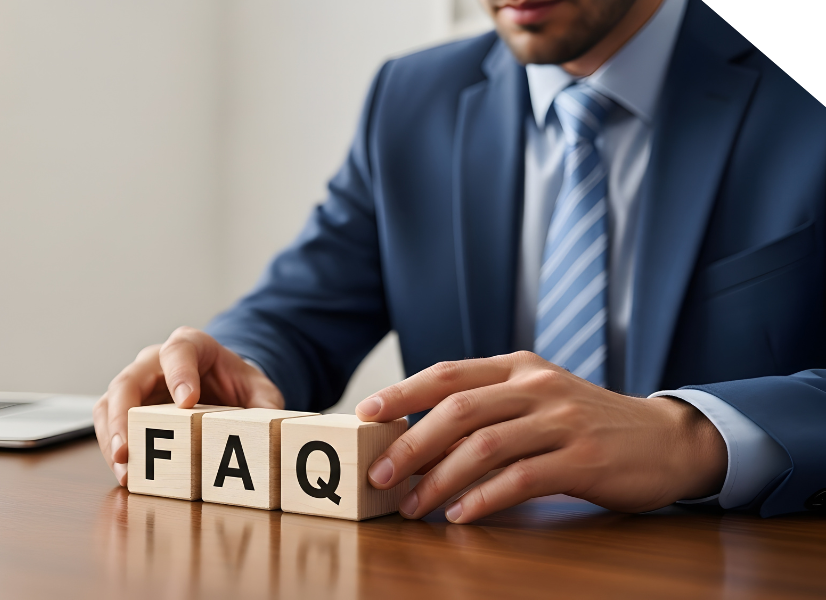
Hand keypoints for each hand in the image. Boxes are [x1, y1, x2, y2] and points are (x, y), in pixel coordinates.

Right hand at [93, 327, 283, 485]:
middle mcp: (155, 362)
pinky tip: (125, 473)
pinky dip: (113, 449)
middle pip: (129, 380)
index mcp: (192, 346)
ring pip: (110, 403)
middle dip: (126, 415)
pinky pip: (109, 424)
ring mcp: (138, 385)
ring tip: (124, 469)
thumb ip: (265, 406)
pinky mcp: (128, 409)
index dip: (180, 374)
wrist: (223, 388)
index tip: (186, 401)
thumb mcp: (259, 390)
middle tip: (128, 447)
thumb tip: (269, 430)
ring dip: (113, 437)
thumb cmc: (235, 384)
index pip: (179, 351)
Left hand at [358, 351, 726, 522]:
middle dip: (410, 445)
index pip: (447, 375)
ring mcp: (562, 421)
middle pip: (458, 411)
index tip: (364, 416)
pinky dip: (484, 498)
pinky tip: (460, 515)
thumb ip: (487, 407)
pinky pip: (521, 479)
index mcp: (517, 367)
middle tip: (379, 476)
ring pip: (484, 446)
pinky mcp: (584, 459)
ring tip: (412, 506)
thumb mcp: (537, 399)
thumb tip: (416, 439)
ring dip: (439, 479)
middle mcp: (536, 386)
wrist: (666, 440)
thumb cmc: (585, 424)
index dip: (402, 394)